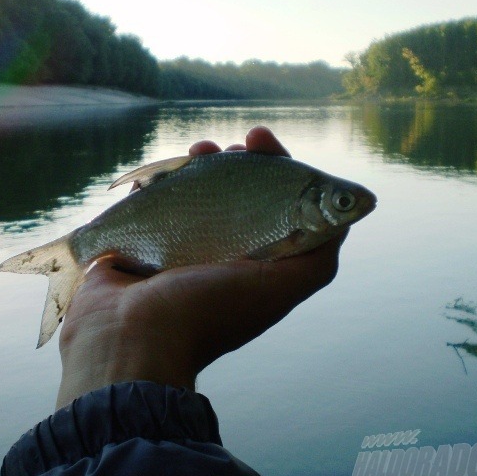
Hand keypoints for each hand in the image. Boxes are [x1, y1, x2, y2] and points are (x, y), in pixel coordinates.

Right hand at [55, 127, 345, 407]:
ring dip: (195, 165)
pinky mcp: (141, 243)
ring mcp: (180, 248)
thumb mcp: (279, 289)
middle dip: (233, 161)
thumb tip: (345, 218)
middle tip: (222, 147)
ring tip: (191, 154)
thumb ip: (318, 258)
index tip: (258, 139)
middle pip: (235, 193)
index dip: (273, 166)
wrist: (131, 337)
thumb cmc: (208, 312)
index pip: (276, 203)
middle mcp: (222, 254)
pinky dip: (153, 182)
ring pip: (194, 193)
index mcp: (255, 263)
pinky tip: (154, 174)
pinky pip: (150, 202)